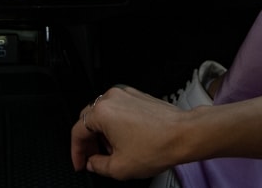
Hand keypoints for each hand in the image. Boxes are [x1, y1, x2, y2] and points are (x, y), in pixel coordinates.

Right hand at [71, 85, 187, 179]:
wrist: (185, 134)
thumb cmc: (158, 145)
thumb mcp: (120, 168)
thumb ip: (98, 166)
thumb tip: (93, 163)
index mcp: (102, 112)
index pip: (77, 132)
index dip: (76, 152)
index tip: (80, 163)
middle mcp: (111, 98)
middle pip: (89, 120)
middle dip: (89, 142)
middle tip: (93, 159)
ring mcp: (126, 94)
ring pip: (105, 114)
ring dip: (104, 134)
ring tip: (114, 152)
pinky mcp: (139, 96)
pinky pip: (119, 109)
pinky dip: (117, 125)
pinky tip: (127, 140)